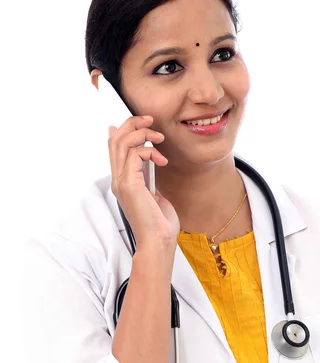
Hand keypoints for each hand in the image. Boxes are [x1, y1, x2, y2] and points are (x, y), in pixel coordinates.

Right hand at [108, 115, 179, 251]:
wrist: (158, 241)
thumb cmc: (160, 223)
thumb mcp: (155, 193)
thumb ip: (148, 176)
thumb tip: (149, 161)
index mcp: (122, 181)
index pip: (114, 147)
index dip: (124, 129)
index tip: (144, 123)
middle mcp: (117, 180)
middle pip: (115, 140)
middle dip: (133, 124)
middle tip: (151, 121)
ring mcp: (121, 182)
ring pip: (122, 143)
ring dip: (143, 134)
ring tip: (159, 139)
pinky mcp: (129, 185)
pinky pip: (134, 154)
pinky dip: (149, 151)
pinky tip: (161, 161)